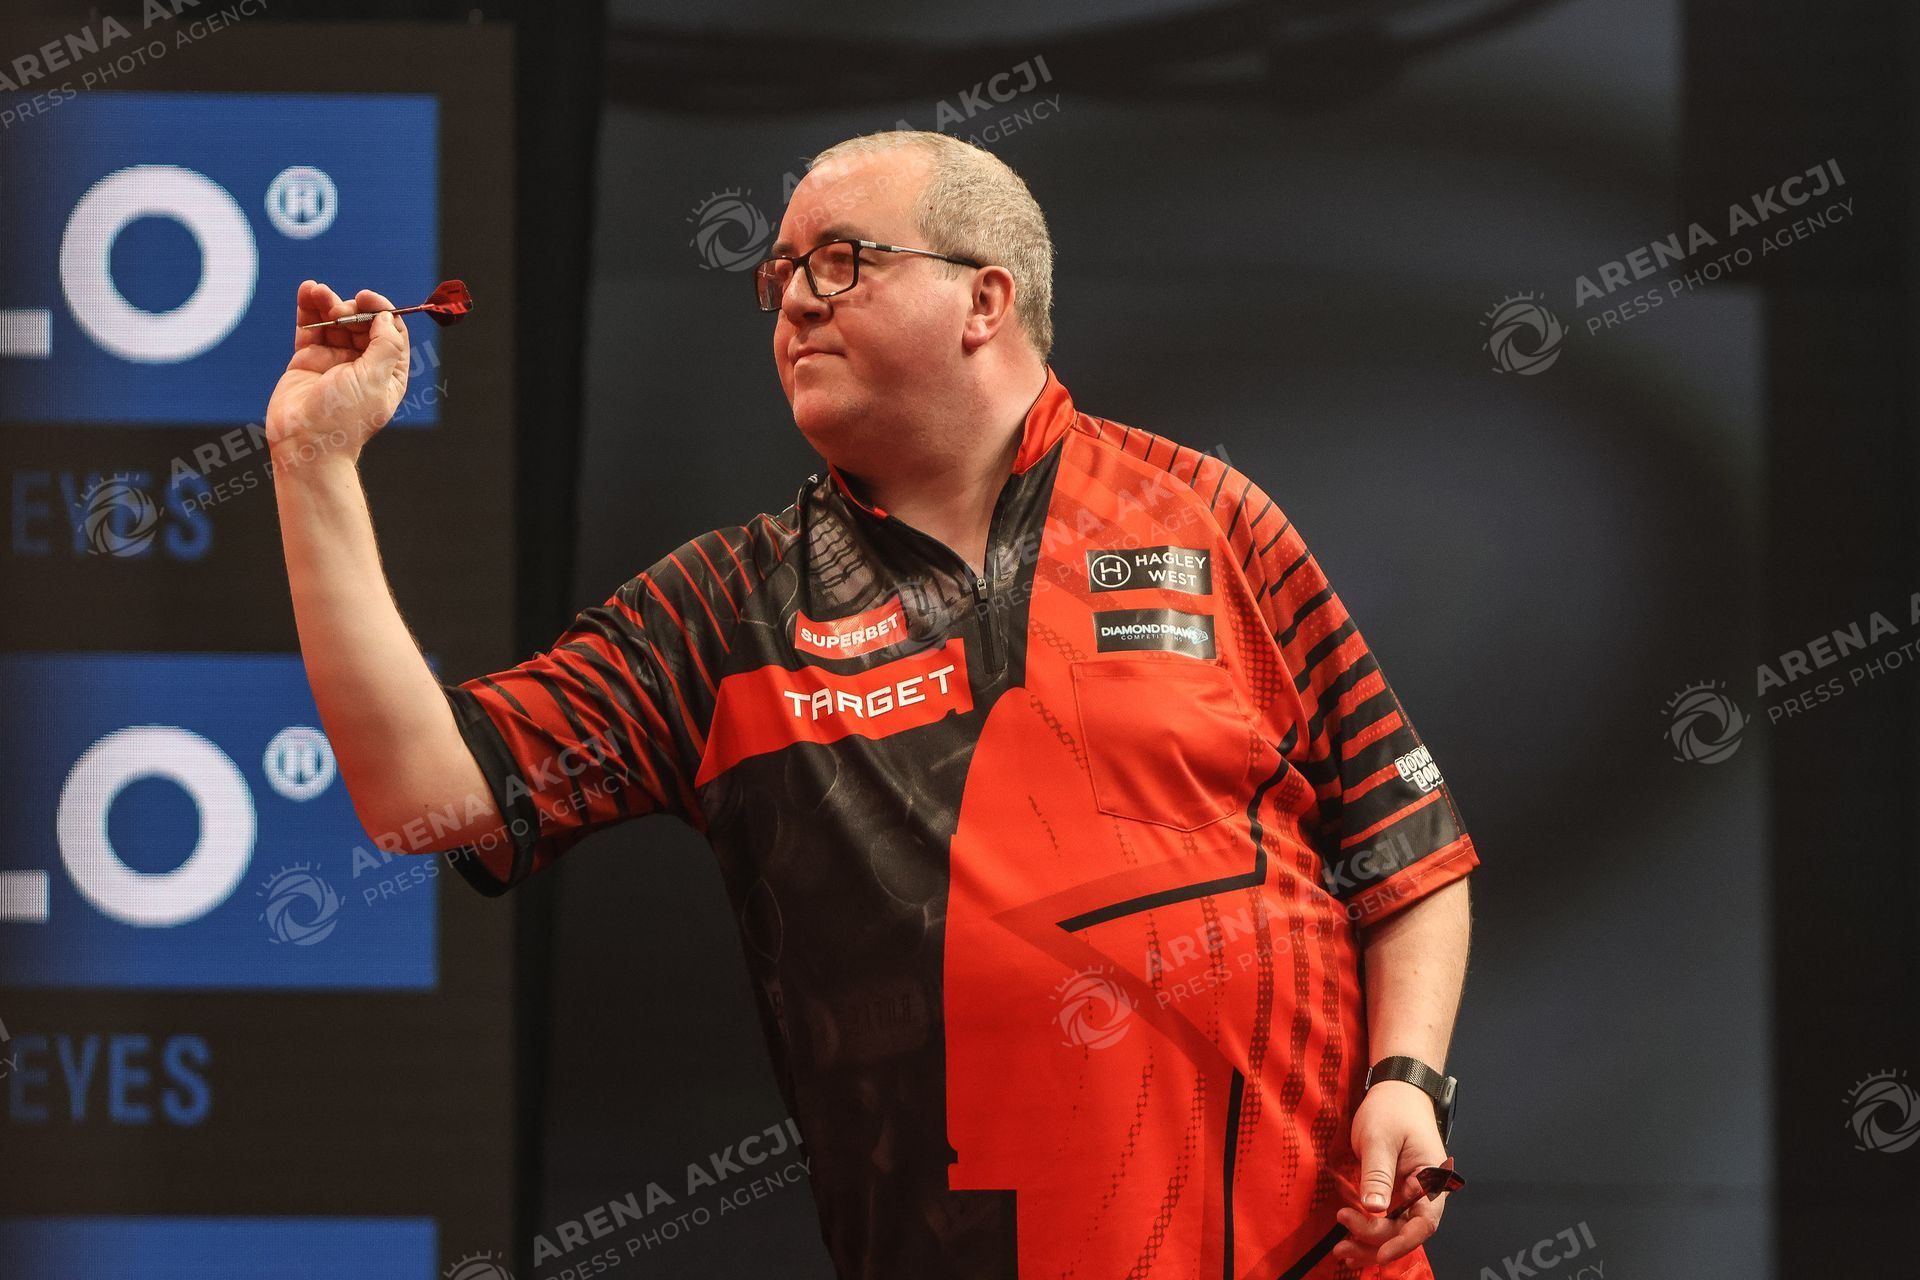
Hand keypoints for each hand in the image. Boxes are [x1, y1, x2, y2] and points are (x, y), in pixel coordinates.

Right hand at [264, 281, 411, 467]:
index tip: (367, 298)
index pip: (391, 332)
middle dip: (351, 308)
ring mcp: (334, 360)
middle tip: (339, 309)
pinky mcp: (308, 359)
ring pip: (335, 321)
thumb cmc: (344, 419)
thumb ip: (385, 346)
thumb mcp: (375, 380)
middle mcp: (363, 365)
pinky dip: (309, 308)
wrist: (305, 444)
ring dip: (328, 301)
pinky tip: (307, 289)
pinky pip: (310, 328)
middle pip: (362, 322)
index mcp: (387, 373)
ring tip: (316, 290)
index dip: (381, 311)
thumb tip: (387, 317)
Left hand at [1330, 1080, 1450, 1268]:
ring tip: (1343, 1251)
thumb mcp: (1380, 1138)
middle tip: (1344, 1244)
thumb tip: (1373, 1208)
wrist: (1395, 1092)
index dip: (1403, 1242)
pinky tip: (1349, 1240)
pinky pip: (1384, 1218)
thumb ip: (1377, 1174)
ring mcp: (1408, 1194)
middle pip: (1405, 1230)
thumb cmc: (1392, 1109)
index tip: (1381, 1253)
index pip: (1425, 1222)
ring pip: (1394, 1229)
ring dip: (1370, 1243)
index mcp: (1431, 1179)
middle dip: (1376, 1241)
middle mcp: (1424, 1192)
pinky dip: (1368, 1230)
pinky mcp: (1394, 1193)